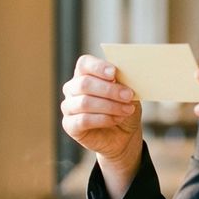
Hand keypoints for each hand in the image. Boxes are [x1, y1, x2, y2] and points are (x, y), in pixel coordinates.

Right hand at [61, 55, 142, 171]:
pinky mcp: (69, 125)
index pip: (84, 64)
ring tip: (127, 110)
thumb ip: (125, 82)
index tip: (114, 73)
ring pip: (85, 102)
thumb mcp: (129, 92)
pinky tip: (116, 119)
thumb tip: (127, 74)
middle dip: (109, 90)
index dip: (98, 67)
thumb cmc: (124, 108)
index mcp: (85, 74)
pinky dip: (103, 119)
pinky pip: (83, 120)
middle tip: (128, 95)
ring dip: (110, 106)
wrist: (124, 135)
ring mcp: (68, 107)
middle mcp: (72, 88)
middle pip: (84, 83)